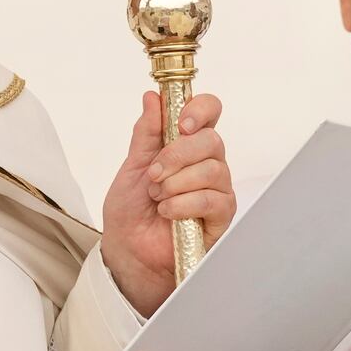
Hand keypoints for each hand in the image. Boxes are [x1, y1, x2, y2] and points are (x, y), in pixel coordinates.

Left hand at [100, 91, 236, 316]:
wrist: (128, 252)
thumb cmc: (132, 210)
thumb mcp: (132, 167)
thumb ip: (145, 133)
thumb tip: (152, 98)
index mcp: (187, 145)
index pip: (209, 111)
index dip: (200, 109)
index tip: (180, 123)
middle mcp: (207, 163)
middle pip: (212, 140)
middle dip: (178, 155)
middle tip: (154, 174)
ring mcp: (217, 190)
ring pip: (214, 170)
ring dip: (178, 183)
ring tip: (158, 198)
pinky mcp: (221, 217)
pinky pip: (213, 200)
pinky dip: (185, 204)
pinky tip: (168, 213)